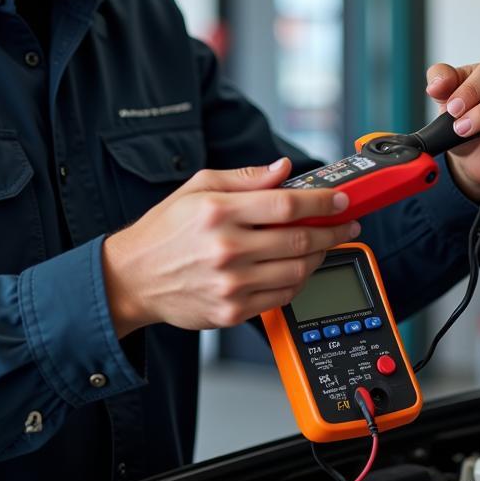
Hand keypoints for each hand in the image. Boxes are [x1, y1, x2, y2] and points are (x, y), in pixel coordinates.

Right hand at [102, 158, 360, 335]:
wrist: (133, 278)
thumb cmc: (164, 231)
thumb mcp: (197, 188)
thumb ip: (245, 178)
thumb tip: (283, 170)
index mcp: (218, 212)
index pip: (287, 205)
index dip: (322, 202)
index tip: (340, 201)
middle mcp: (226, 249)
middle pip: (299, 241)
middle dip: (332, 231)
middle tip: (346, 224)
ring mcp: (230, 284)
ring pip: (296, 271)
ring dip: (318, 257)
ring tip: (322, 246)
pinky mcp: (231, 311)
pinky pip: (281, 297)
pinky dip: (297, 282)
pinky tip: (296, 268)